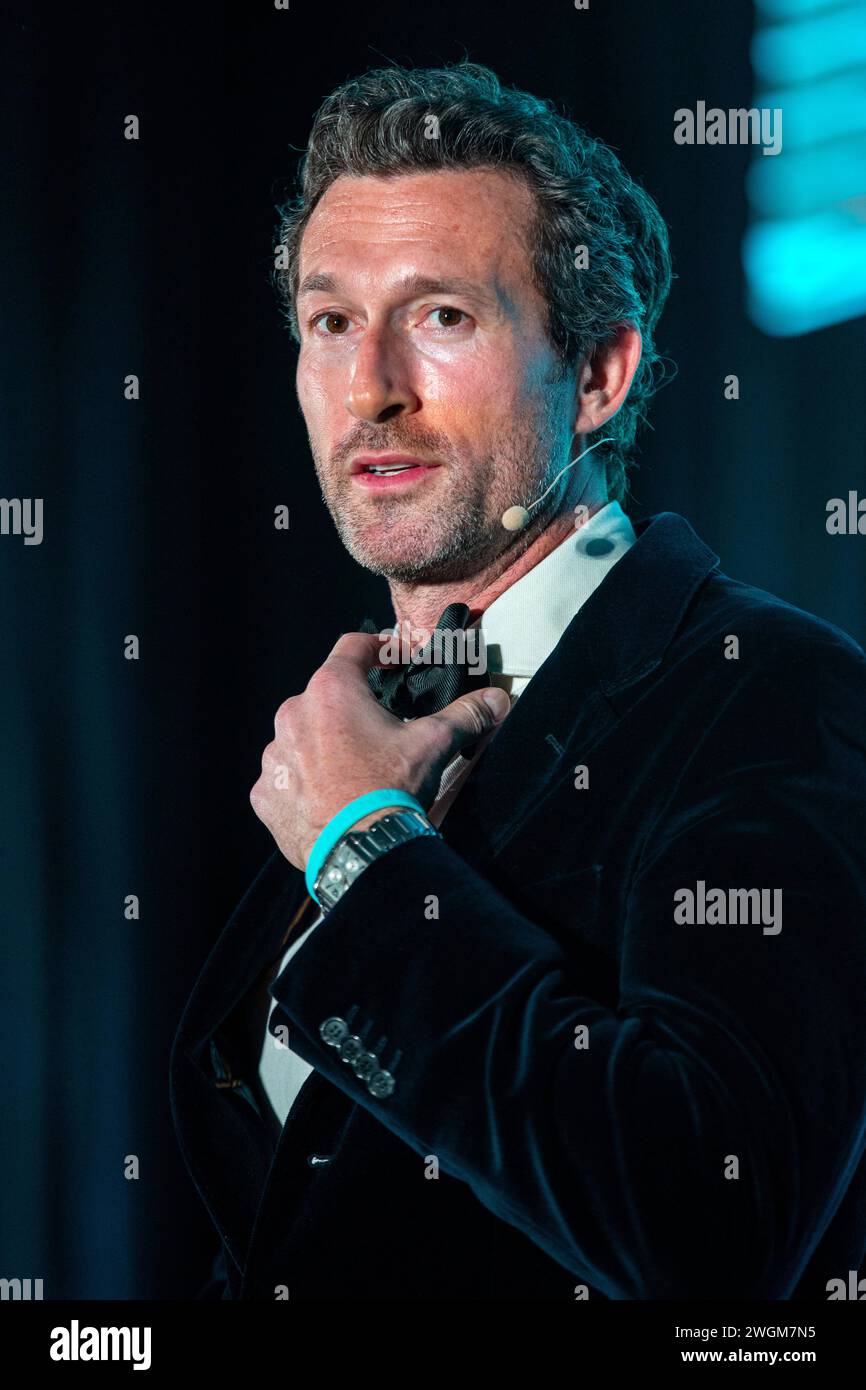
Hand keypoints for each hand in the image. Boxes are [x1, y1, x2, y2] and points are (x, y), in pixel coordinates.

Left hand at [249, 631, 511, 869]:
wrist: (359, 852)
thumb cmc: (390, 789)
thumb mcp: (434, 744)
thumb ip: (466, 714)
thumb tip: (496, 699)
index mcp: (331, 690)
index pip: (353, 646)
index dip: (378, 647)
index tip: (393, 657)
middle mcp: (293, 715)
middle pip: (325, 696)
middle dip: (351, 706)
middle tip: (379, 728)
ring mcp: (274, 756)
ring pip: (301, 737)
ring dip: (323, 745)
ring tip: (353, 769)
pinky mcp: (265, 794)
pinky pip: (284, 778)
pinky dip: (303, 783)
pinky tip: (329, 798)